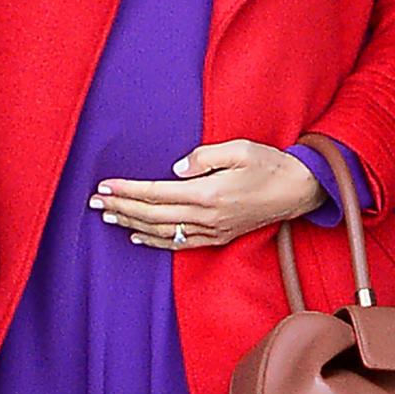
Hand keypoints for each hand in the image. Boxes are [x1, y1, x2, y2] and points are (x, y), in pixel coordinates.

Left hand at [88, 140, 323, 251]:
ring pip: (162, 231)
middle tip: (95, 202)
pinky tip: (137, 237)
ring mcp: (212, 230)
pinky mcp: (218, 237)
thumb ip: (205, 157)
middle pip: (152, 215)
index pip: (156, 193)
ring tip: (108, 217)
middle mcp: (206, 216)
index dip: (127, 191)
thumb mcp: (240, 149)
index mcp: (208, 193)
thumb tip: (176, 169)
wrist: (299, 191)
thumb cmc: (270, 165)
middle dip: (120, 208)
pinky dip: (155, 241)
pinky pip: (180, 244)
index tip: (105, 187)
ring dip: (132, 224)